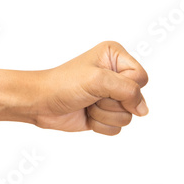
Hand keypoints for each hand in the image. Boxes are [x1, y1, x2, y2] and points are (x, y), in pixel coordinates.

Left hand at [33, 41, 148, 134]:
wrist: (40, 103)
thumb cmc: (63, 85)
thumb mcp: (98, 80)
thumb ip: (129, 90)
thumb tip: (143, 110)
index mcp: (115, 56)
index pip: (140, 78)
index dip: (125, 88)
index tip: (102, 86)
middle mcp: (115, 74)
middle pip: (136, 99)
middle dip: (111, 102)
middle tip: (91, 95)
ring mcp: (110, 95)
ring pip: (127, 116)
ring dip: (104, 114)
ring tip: (87, 104)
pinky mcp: (104, 113)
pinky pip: (117, 127)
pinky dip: (100, 124)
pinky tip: (86, 114)